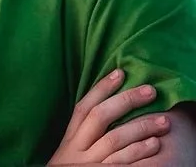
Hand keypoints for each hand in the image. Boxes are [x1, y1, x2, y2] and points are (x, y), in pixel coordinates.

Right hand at [49, 69, 170, 163]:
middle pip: (100, 117)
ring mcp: (89, 164)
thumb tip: (107, 108)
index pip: (83, 108)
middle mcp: (76, 150)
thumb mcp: (69, 153)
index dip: (101, 88)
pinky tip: (154, 144)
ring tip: (163, 121)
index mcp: (68, 140)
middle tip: (150, 91)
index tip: (120, 73)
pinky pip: (121, 163)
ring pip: (114, 139)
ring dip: (141, 127)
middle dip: (127, 100)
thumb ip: (83, 135)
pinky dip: (139, 153)